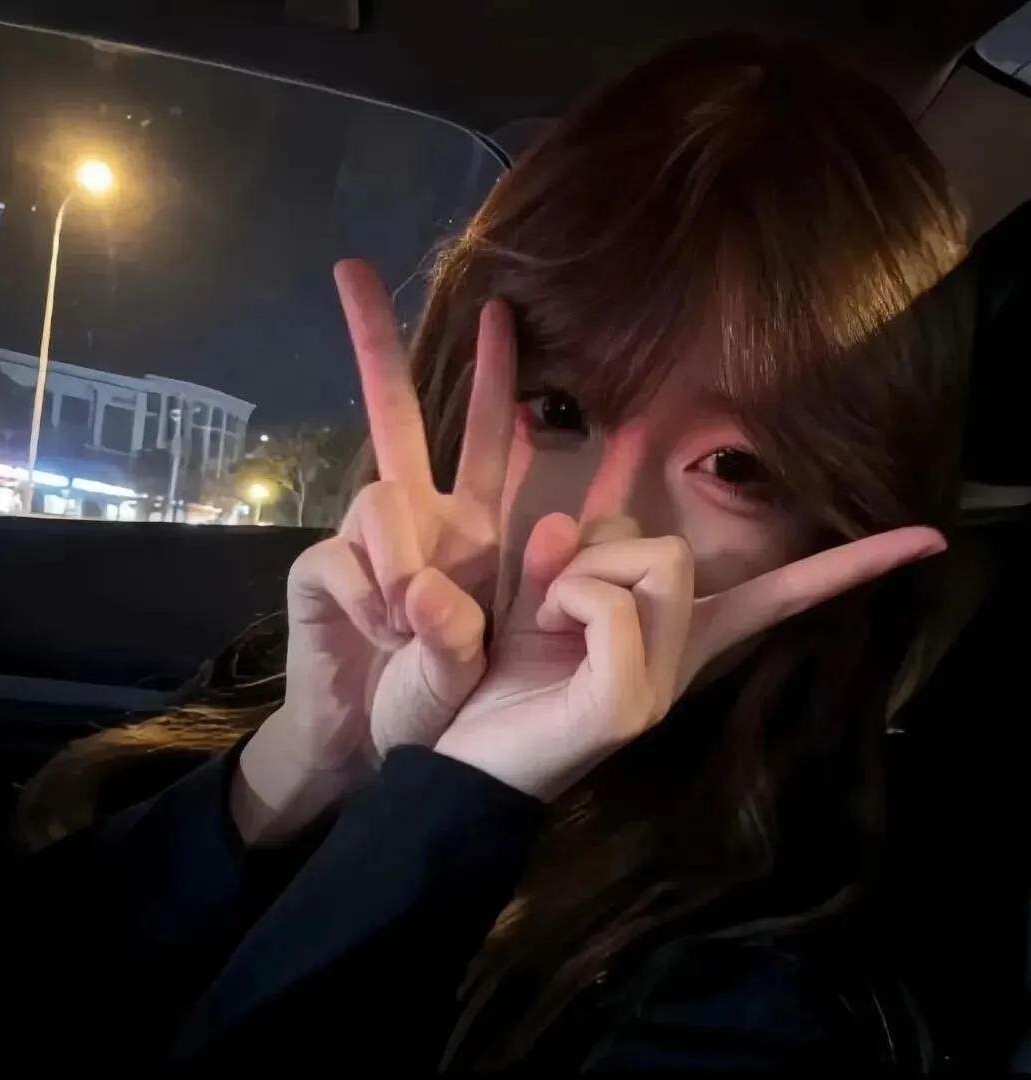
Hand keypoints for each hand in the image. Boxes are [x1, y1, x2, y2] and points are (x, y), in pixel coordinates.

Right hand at [233, 260, 514, 843]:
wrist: (376, 749)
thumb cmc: (451, 701)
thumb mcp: (530, 648)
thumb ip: (552, 589)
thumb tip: (534, 534)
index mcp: (473, 528)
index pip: (493, 440)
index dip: (504, 384)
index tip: (504, 314)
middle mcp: (417, 522)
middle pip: (399, 416)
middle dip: (377, 344)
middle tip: (350, 269)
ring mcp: (363, 543)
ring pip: (382, 488)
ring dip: (407, 558)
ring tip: (412, 623)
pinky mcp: (318, 569)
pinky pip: (348, 551)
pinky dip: (372, 593)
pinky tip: (379, 633)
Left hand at [436, 514, 945, 800]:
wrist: (460, 759)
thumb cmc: (503, 679)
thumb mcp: (534, 600)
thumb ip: (562, 553)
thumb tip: (568, 519)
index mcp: (674, 634)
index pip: (775, 594)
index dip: (847, 566)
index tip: (928, 539)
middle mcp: (681, 661)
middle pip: (678, 546)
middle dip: (605, 547)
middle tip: (556, 597)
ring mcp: (661, 687)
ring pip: (659, 561)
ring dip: (579, 571)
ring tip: (548, 620)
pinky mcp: (629, 705)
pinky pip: (614, 605)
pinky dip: (566, 598)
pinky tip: (545, 636)